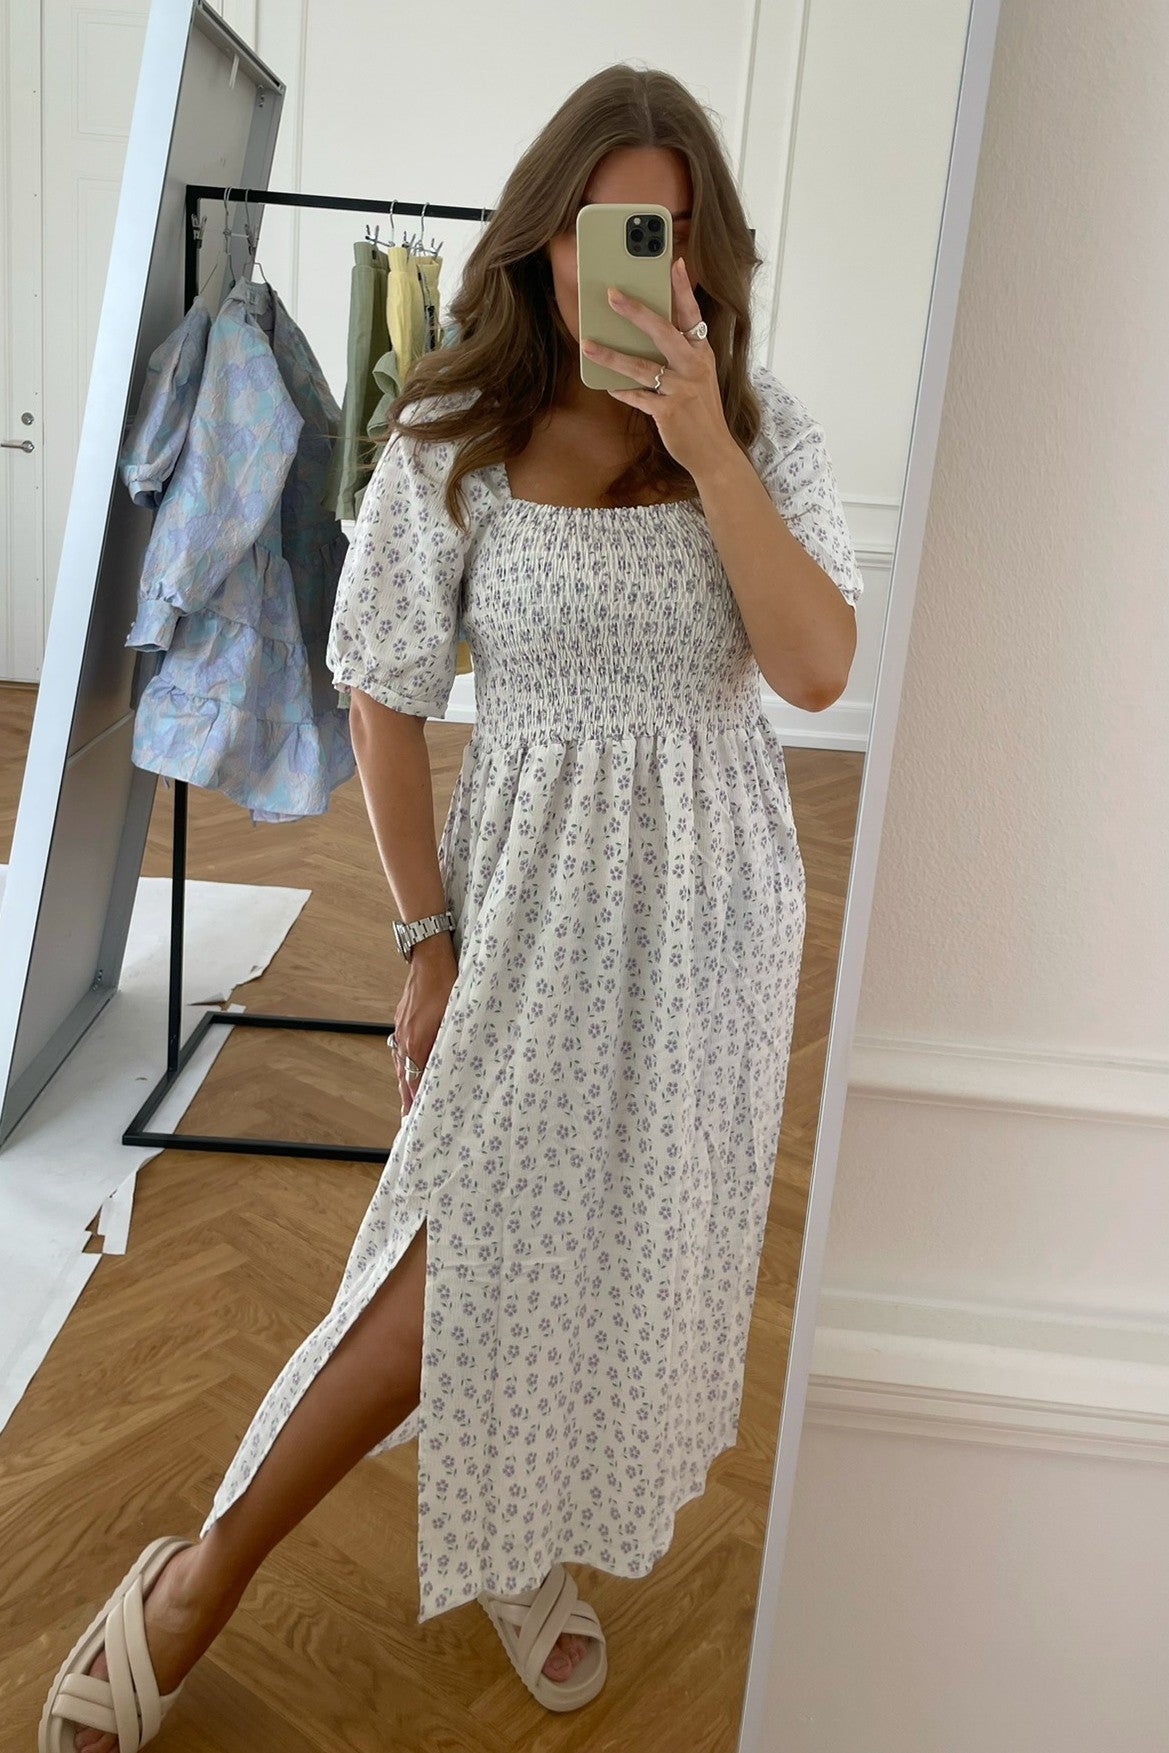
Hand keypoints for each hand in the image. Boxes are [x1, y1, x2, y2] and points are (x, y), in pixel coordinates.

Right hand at [391, 951, 456, 1115]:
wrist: (429, 958)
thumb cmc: (447, 985)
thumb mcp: (455, 1017)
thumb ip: (450, 1044)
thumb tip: (452, 1065)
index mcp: (417, 1043)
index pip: (415, 1082)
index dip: (417, 1102)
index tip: (418, 1120)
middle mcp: (404, 1040)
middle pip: (404, 1078)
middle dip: (407, 1100)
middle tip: (407, 1121)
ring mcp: (400, 1030)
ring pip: (400, 1065)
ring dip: (404, 1084)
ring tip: (405, 1102)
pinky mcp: (401, 1021)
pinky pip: (399, 1051)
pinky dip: (402, 1065)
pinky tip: (406, 1068)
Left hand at [579, 256, 733, 478]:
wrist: (714, 451)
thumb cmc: (702, 412)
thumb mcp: (699, 377)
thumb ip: (680, 355)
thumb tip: (645, 336)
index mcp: (702, 353)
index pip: (692, 314)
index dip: (683, 288)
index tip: (673, 262)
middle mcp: (694, 367)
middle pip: (663, 332)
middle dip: (636, 311)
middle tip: (612, 294)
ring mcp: (682, 389)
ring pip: (641, 367)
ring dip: (611, 355)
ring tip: (588, 344)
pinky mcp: (668, 412)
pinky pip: (638, 397)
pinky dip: (622, 391)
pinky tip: (607, 384)